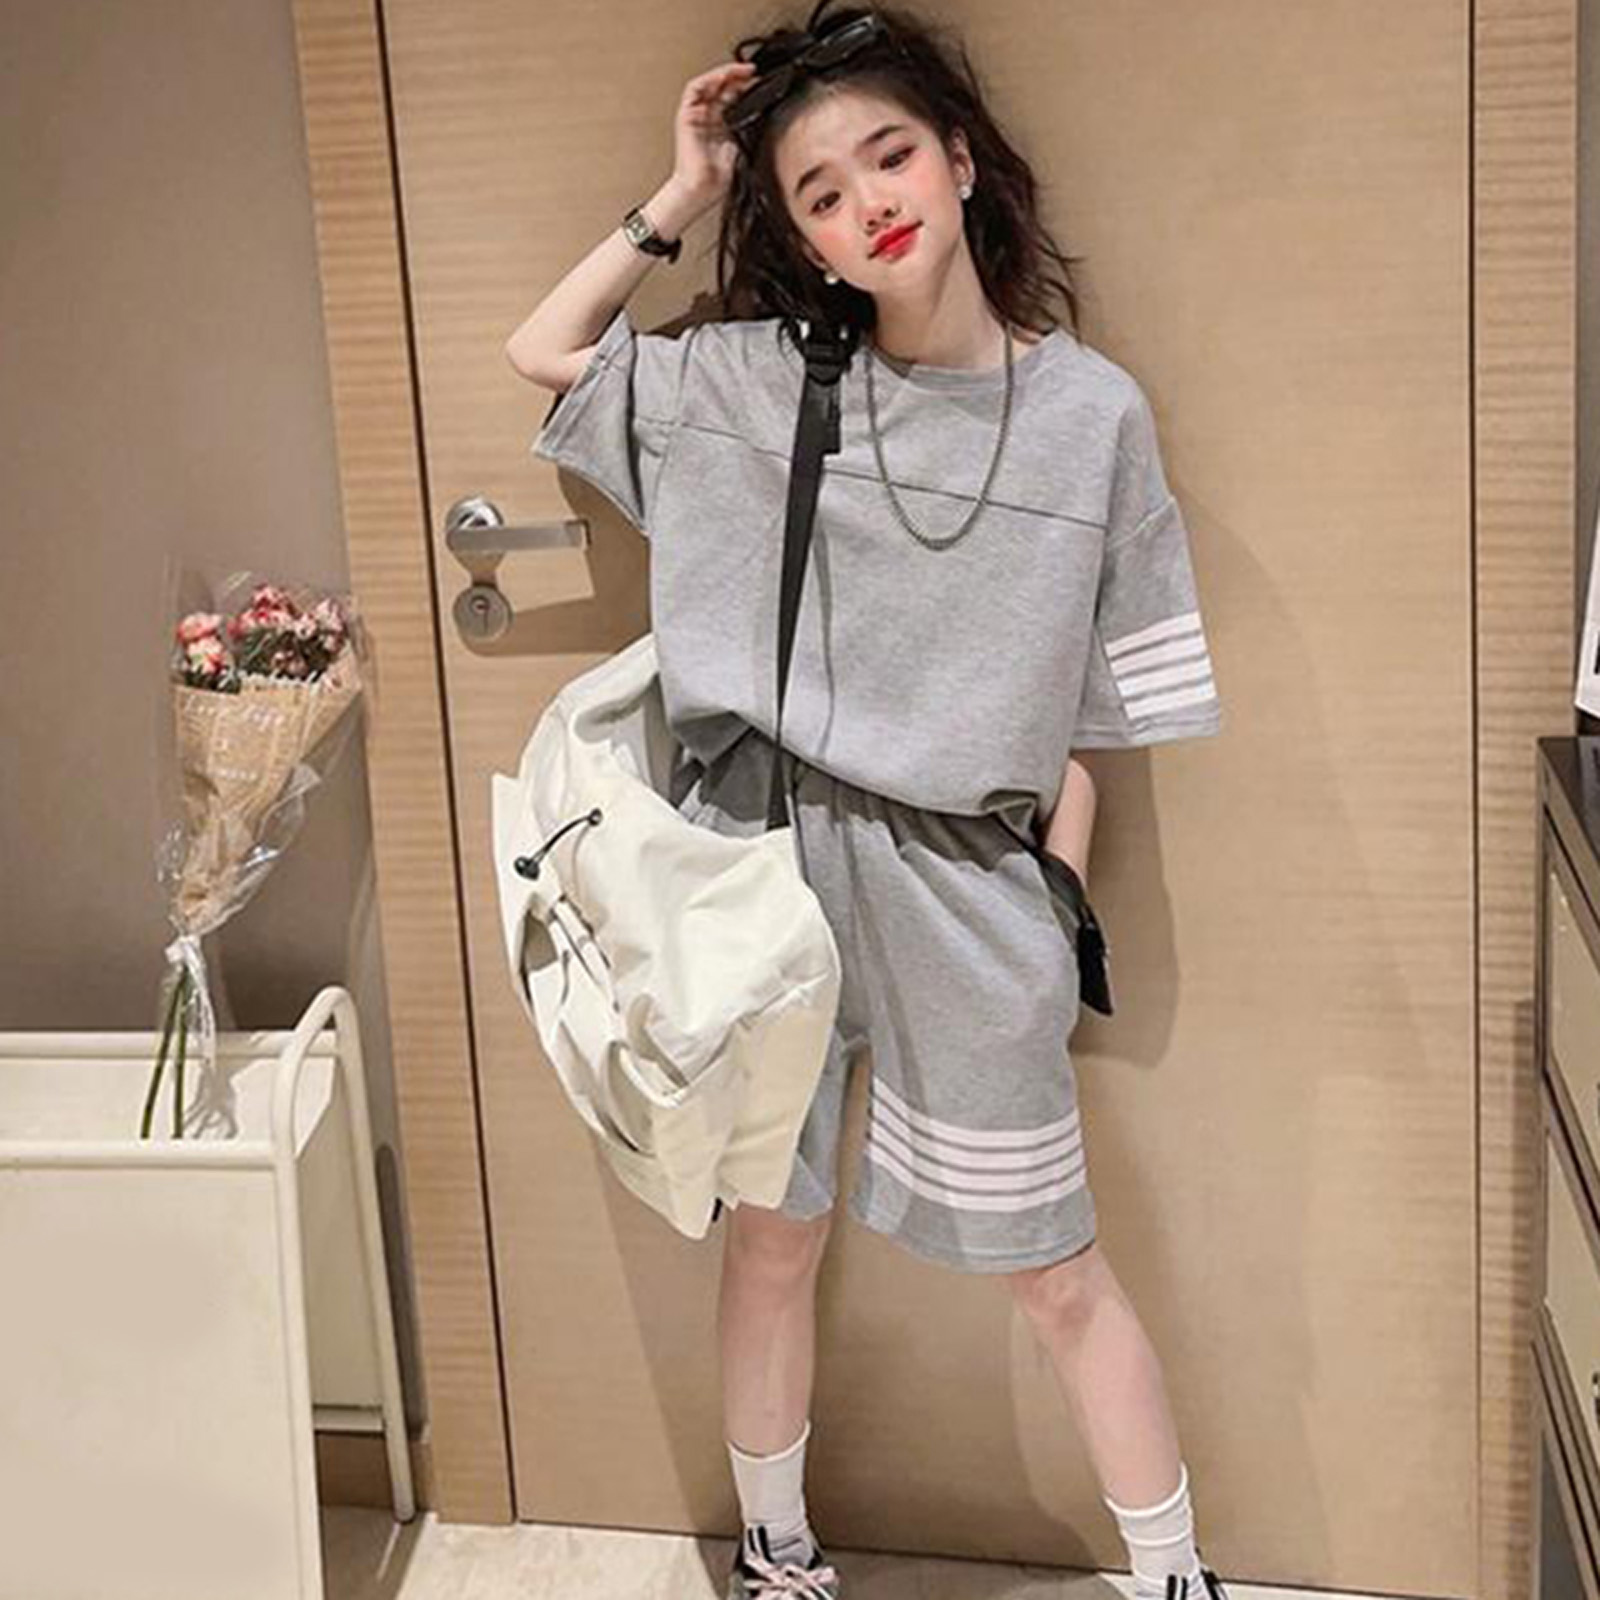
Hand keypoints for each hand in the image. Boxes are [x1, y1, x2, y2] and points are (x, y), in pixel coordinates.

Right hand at [671, 61, 758, 206]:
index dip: (747, 87)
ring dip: (725, 74)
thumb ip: (748, 128)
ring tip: (741, 70)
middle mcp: (708, 117)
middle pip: (722, 87)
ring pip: (709, 84)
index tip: (762, 82)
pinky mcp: (686, 116)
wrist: (702, 190)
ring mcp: (696, 115)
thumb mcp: (741, 146)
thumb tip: (763, 112)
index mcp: (721, 125)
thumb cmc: (718, 179)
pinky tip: (723, 77)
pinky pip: (694, 90)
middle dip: (739, 77)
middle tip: (755, 73)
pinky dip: (708, 80)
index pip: (734, 97)